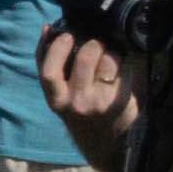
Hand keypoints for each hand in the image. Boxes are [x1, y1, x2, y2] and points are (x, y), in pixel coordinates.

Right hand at [39, 22, 130, 138]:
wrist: (104, 142)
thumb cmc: (78, 110)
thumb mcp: (58, 93)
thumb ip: (51, 64)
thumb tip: (48, 29)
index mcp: (56, 99)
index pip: (50, 70)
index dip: (57, 48)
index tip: (66, 36)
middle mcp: (77, 102)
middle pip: (85, 58)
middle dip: (92, 44)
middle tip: (95, 44)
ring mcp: (101, 101)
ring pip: (108, 60)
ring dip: (110, 52)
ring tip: (109, 58)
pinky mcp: (121, 99)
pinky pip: (124, 69)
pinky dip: (123, 62)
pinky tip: (121, 67)